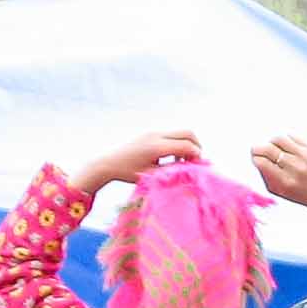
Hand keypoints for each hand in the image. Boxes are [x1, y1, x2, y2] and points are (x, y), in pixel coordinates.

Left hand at [74, 130, 200, 193]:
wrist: (108, 162)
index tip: (198, 167)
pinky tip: (171, 158)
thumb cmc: (129, 172)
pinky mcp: (151, 133)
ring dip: (187, 145)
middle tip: (194, 161)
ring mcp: (154, 132)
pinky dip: (178, 144)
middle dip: (196, 146)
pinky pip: (172, 135)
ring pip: (181, 133)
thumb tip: (191, 170)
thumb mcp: (153, 175)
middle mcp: (157, 135)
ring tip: (182, 162)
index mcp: (157, 147)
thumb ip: (173, 171)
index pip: (187, 145)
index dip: (197, 156)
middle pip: (188, 133)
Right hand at [252, 134, 306, 229]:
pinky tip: (285, 147)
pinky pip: (292, 136)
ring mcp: (305, 157)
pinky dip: (285, 140)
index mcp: (285, 181)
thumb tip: (256, 157)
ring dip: (271, 142)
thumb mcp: (278, 191)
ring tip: (272, 149)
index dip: (256, 159)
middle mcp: (296, 168)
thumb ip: (265, 175)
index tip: (256, 160)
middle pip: (268, 149)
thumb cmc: (299, 192)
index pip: (262, 162)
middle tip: (258, 151)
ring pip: (279, 139)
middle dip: (259, 149)